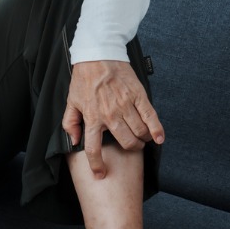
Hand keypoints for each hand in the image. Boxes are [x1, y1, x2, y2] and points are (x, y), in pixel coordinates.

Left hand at [62, 60, 163, 178]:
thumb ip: (70, 123)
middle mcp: (110, 114)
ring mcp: (126, 105)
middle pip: (125, 142)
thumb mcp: (71, 101)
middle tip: (131, 146)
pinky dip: (157, 130)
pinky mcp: (138, 96)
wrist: (98, 54)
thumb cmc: (84, 78)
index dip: (97, 165)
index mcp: (92, 117)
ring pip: (139, 132)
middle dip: (130, 149)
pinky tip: (158, 138)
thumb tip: (73, 140)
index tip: (101, 174)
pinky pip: (151, 117)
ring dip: (142, 140)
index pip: (94, 148)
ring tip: (141, 139)